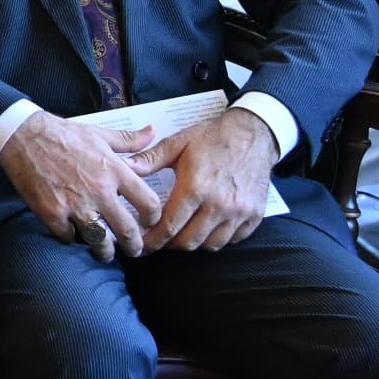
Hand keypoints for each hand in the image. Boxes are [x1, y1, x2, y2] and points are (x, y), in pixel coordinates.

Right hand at [0, 112, 169, 259]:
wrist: (23, 136)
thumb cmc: (63, 134)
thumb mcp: (100, 134)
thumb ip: (129, 140)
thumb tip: (152, 132)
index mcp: (115, 171)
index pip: (149, 203)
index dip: (154, 218)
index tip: (149, 222)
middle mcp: (99, 191)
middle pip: (127, 230)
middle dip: (134, 246)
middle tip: (134, 250)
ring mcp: (75, 205)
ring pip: (100, 241)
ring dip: (105, 251)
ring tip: (105, 251)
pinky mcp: (52, 213)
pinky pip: (69, 237)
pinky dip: (73, 238)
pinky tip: (74, 233)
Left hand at [138, 106, 279, 255]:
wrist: (254, 133)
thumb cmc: (213, 137)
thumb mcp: (178, 143)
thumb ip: (150, 159)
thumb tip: (124, 168)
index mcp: (196, 187)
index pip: (169, 226)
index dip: (152, 239)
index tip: (142, 243)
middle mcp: (219, 204)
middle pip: (188, 242)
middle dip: (169, 245)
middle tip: (158, 241)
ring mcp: (240, 212)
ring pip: (211, 245)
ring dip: (193, 243)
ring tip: (180, 235)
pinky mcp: (254, 216)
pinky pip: (232, 240)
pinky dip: (216, 239)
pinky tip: (205, 230)